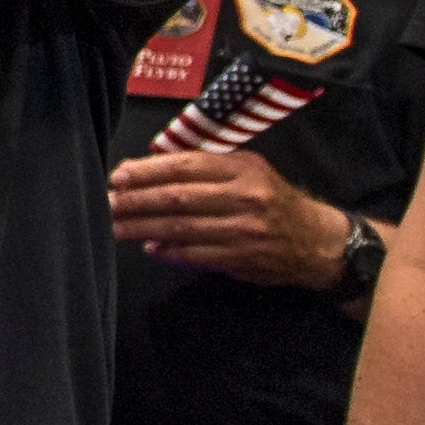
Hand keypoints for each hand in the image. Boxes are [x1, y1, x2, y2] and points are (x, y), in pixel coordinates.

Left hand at [111, 151, 347, 288]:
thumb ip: (203, 168)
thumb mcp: (247, 170)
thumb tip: (146, 170)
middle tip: (107, 203)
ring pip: (183, 228)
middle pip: (179, 198)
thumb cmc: (271, 199)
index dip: (148, 171)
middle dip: (136, 201)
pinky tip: (149, 246)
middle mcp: (245, 197)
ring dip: (143, 228)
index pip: (186, 166)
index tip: (118, 176)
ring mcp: (245, 230)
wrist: (317, 241)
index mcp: (243, 169)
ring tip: (115, 226)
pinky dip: (170, 251)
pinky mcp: (243, 258)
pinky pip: (197, 254)